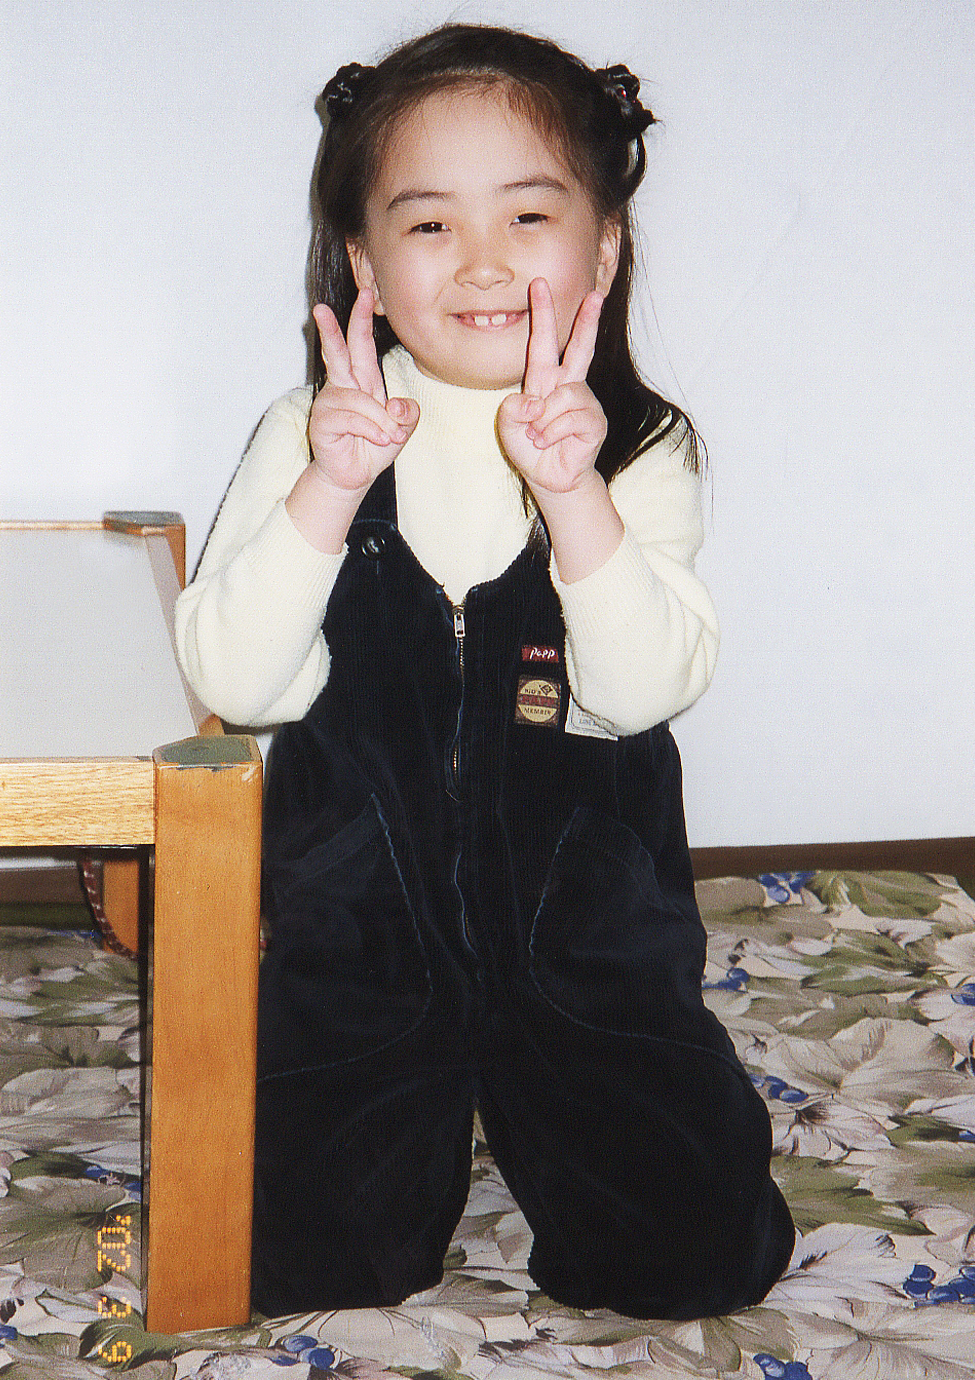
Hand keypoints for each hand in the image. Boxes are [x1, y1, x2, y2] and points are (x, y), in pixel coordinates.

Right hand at [307, 288, 418, 497]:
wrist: (353, 476)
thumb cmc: (373, 448)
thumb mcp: (400, 430)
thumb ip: (407, 415)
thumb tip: (398, 405)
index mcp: (362, 381)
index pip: (361, 346)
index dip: (362, 320)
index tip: (365, 292)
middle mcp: (343, 387)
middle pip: (339, 353)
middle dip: (333, 330)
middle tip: (320, 308)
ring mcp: (330, 403)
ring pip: (360, 400)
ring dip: (381, 421)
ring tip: (388, 437)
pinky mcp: (323, 421)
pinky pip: (353, 418)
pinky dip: (371, 431)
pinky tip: (377, 441)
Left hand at [496, 279, 607, 497]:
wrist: (549, 478)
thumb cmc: (529, 447)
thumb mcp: (508, 428)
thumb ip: (512, 411)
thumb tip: (536, 402)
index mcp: (544, 379)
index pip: (543, 341)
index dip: (542, 313)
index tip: (538, 284)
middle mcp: (567, 385)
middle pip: (580, 347)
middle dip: (587, 321)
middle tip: (595, 295)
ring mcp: (584, 402)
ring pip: (563, 396)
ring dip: (544, 421)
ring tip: (539, 436)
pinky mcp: (595, 421)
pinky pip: (571, 417)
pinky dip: (553, 432)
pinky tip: (550, 442)